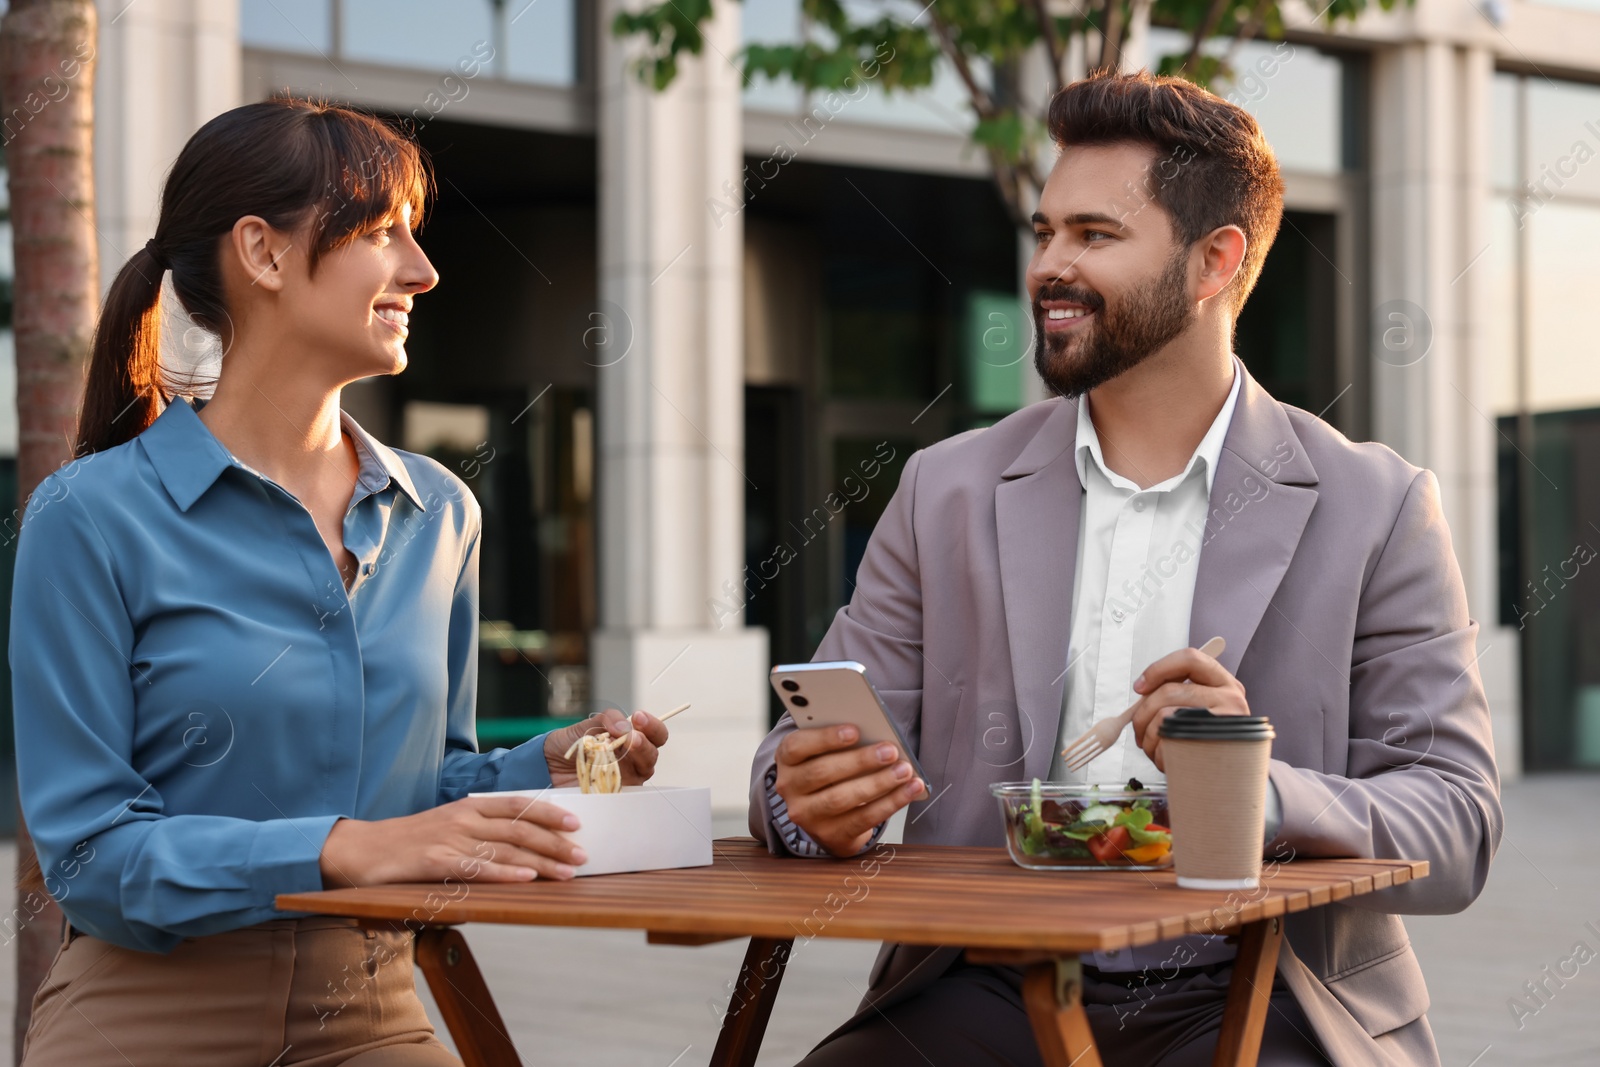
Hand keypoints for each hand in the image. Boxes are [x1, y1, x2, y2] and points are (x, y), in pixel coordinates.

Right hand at [319, 794, 585, 887]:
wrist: (358, 850)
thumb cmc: (406, 844)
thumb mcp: (447, 829)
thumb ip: (478, 835)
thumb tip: (516, 851)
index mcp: (468, 806)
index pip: (517, 804)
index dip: (549, 812)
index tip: (577, 822)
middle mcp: (464, 818)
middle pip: (520, 827)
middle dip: (556, 842)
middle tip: (583, 855)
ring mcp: (450, 839)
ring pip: (506, 848)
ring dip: (541, 860)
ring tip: (568, 871)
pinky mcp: (435, 861)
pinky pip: (477, 867)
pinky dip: (505, 873)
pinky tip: (527, 878)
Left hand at [544, 708, 669, 787]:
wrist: (546, 768)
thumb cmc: (567, 745)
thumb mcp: (583, 727)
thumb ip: (605, 721)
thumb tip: (625, 725)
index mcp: (628, 740)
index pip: (653, 733)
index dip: (652, 725)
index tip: (639, 717)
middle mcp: (631, 760)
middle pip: (653, 752)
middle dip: (647, 740)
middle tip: (633, 735)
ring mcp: (625, 778)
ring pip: (646, 769)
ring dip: (640, 754)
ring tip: (628, 745)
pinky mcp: (615, 794)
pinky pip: (628, 790)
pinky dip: (625, 779)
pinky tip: (614, 770)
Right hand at [774, 724, 926, 856]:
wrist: (828, 814)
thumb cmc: (834, 768)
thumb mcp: (828, 751)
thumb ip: (842, 741)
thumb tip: (876, 734)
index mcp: (787, 759)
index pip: (797, 747)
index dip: (825, 738)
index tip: (855, 730)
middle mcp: (790, 788)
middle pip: (822, 772)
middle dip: (860, 761)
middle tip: (890, 751)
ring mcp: (807, 815)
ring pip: (841, 799)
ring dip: (878, 783)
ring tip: (904, 770)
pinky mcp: (830, 835)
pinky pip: (863, 819)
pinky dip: (891, 802)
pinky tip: (911, 789)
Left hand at [1129, 645, 1250, 771]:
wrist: (1231, 777)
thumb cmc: (1208, 740)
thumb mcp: (1201, 707)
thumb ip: (1179, 692)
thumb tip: (1142, 689)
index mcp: (1224, 682)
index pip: (1189, 658)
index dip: (1158, 669)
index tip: (1140, 687)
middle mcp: (1231, 699)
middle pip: (1170, 691)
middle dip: (1143, 711)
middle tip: (1138, 726)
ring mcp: (1226, 723)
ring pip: (1166, 716)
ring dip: (1147, 734)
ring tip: (1150, 745)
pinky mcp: (1214, 749)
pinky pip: (1171, 742)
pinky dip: (1158, 752)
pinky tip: (1164, 757)